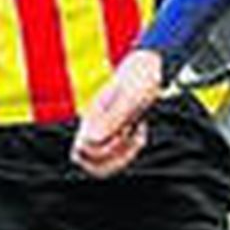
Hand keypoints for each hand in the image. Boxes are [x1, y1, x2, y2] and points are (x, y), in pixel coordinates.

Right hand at [72, 49, 165, 177]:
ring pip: (102, 163)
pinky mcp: (119, 131)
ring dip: (122, 158)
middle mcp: (95, 127)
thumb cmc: (140, 79)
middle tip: (127, 137)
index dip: (101, 151)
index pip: (80, 152)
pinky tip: (140, 132)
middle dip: (111, 159)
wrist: (149, 66)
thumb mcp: (131, 97)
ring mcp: (106, 130)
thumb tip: (93, 141)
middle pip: (88, 162)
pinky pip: (118, 154)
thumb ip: (113, 117)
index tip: (121, 132)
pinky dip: (131, 150)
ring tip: (136, 138)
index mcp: (92, 119)